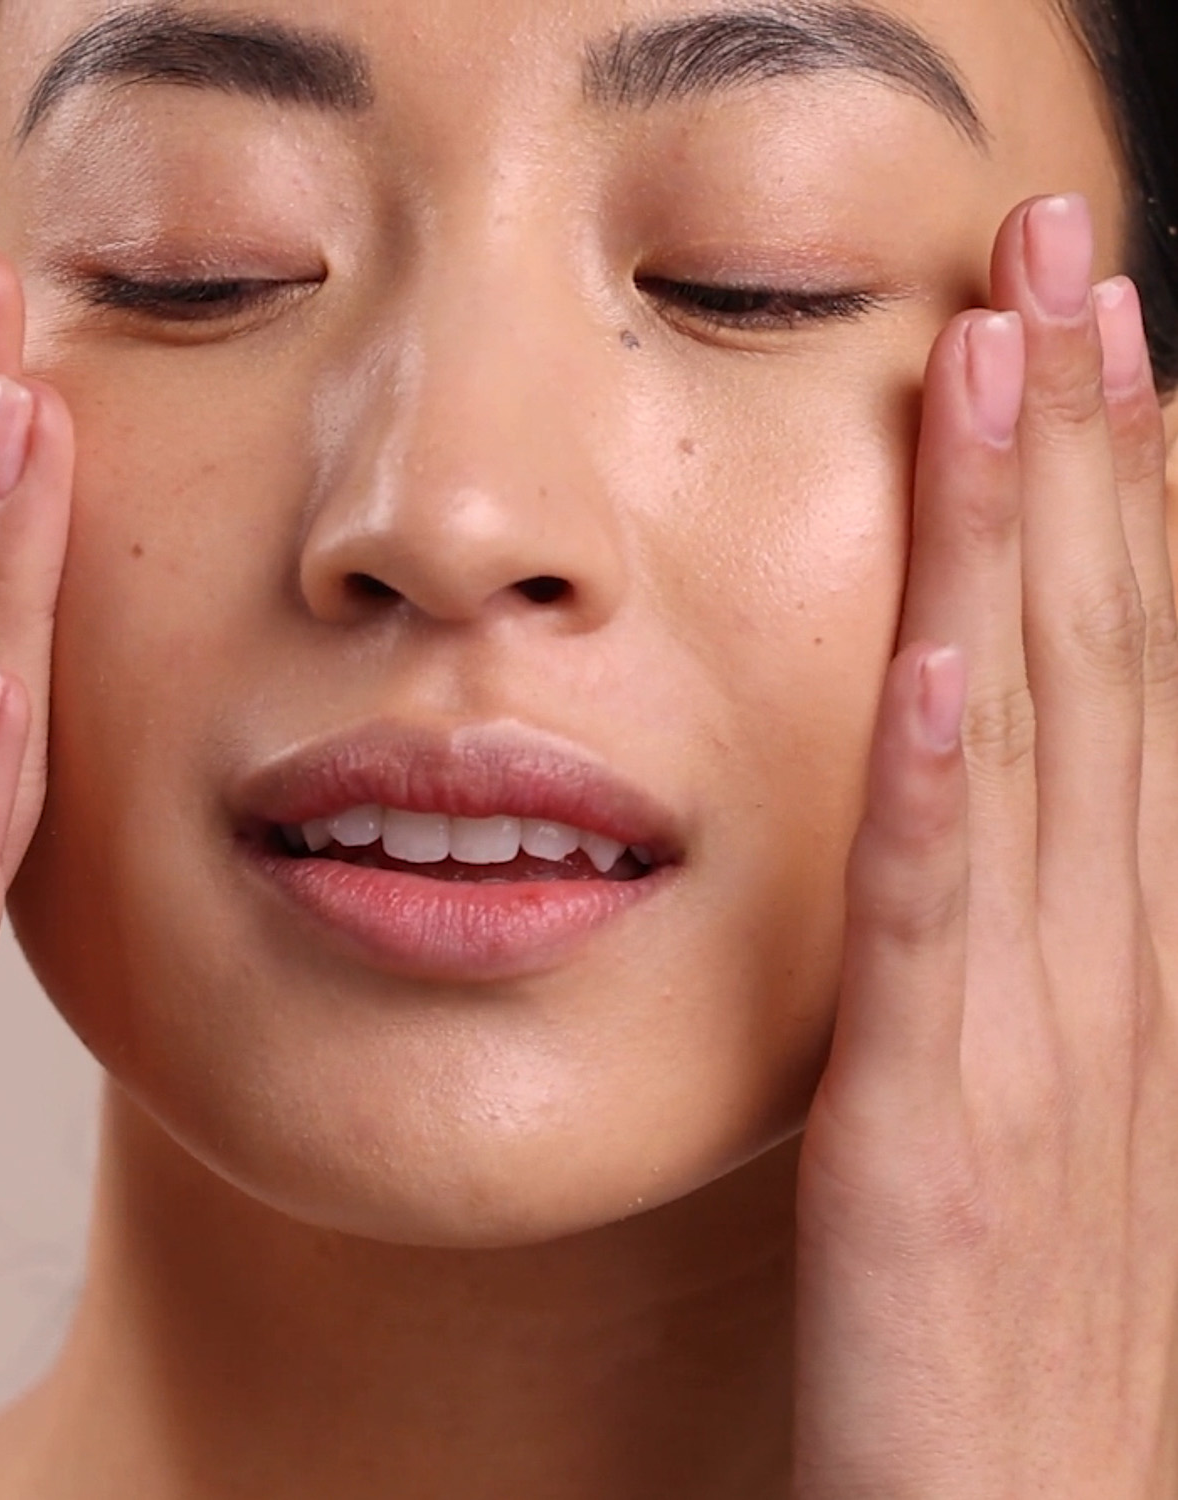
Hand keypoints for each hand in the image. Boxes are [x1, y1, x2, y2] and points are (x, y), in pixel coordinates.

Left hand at [792, 192, 1177, 1496]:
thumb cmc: (1025, 1336)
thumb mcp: (1037, 1106)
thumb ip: (1016, 956)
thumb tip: (1000, 798)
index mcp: (1110, 955)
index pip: (1114, 678)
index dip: (1109, 498)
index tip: (1093, 340)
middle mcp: (1096, 969)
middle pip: (1088, 659)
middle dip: (1077, 451)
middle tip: (1065, 255)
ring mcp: (1026, 1051)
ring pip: (1028, 746)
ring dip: (1019, 550)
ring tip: (1012, 363)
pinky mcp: (927, 1148)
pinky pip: (936, 937)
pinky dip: (946, 792)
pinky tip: (943, 662)